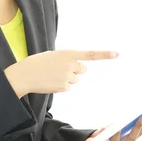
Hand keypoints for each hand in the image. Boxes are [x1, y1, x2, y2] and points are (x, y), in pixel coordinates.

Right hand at [4, 50, 118, 96]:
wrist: (24, 74)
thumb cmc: (37, 63)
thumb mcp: (53, 55)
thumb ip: (67, 59)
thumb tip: (78, 69)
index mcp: (67, 53)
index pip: (90, 54)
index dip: (104, 54)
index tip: (117, 54)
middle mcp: (70, 64)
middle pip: (82, 70)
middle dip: (75, 70)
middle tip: (60, 69)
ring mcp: (67, 76)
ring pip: (75, 80)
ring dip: (66, 78)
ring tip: (52, 75)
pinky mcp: (64, 87)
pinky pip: (68, 87)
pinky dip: (61, 86)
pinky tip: (50, 82)